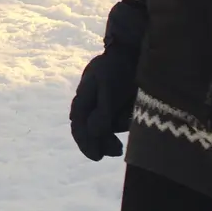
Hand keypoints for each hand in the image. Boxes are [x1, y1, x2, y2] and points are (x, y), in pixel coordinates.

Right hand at [69, 46, 137, 160]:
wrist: (131, 54)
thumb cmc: (116, 68)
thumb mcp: (107, 86)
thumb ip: (101, 110)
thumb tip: (94, 132)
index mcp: (82, 101)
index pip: (79, 128)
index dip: (86, 144)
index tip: (97, 157)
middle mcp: (90, 108)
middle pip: (92, 134)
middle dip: (104, 143)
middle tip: (118, 150)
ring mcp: (104, 109)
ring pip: (108, 130)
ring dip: (117, 129)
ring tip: (130, 117)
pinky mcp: (117, 109)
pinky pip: (119, 122)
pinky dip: (125, 122)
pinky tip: (133, 113)